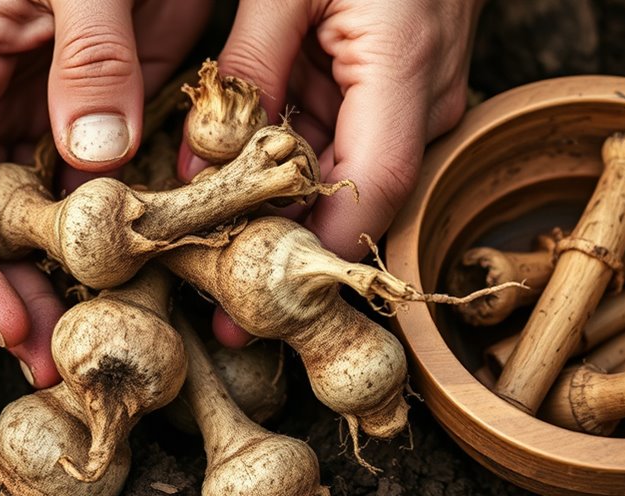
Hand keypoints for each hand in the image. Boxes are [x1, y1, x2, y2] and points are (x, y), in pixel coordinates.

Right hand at [0, 0, 211, 386]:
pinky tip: (121, 285)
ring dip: (43, 287)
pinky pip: (75, 199)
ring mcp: (31, 115)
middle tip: (50, 359)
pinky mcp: (84, 121)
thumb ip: (88, 54)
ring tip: (81, 342)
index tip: (3, 322)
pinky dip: (92, 247)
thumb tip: (92, 159)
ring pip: (17, 221)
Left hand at [181, 0, 482, 346]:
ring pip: (351, 177)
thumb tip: (200, 165)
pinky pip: (349, 144)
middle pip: (360, 197)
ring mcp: (419, 99)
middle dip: (291, 245)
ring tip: (222, 246)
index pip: (373, 184)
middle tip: (226, 295)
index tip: (269, 301)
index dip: (322, 249)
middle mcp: (425, 99)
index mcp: (402, 66)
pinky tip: (249, 183)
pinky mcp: (402, 94)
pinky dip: (300, 167)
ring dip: (289, 209)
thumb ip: (245, 71)